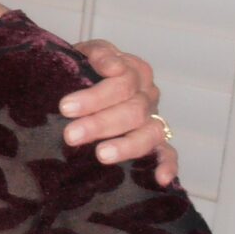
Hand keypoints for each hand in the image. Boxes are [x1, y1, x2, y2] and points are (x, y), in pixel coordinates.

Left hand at [61, 41, 178, 185]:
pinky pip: (169, 153)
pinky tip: (159, 179)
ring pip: (149, 132)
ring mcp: (153, 119)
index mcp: (133, 70)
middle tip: (70, 135)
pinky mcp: (157, 142)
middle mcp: (147, 94)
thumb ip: (97, 54)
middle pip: (132, 109)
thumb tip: (114, 67)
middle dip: (99, 124)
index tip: (65, 107)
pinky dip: (167, 165)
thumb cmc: (81, 69)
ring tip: (101, 154)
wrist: (79, 83)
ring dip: (126, 145)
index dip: (95, 96)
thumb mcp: (83, 54)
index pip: (122, 81)